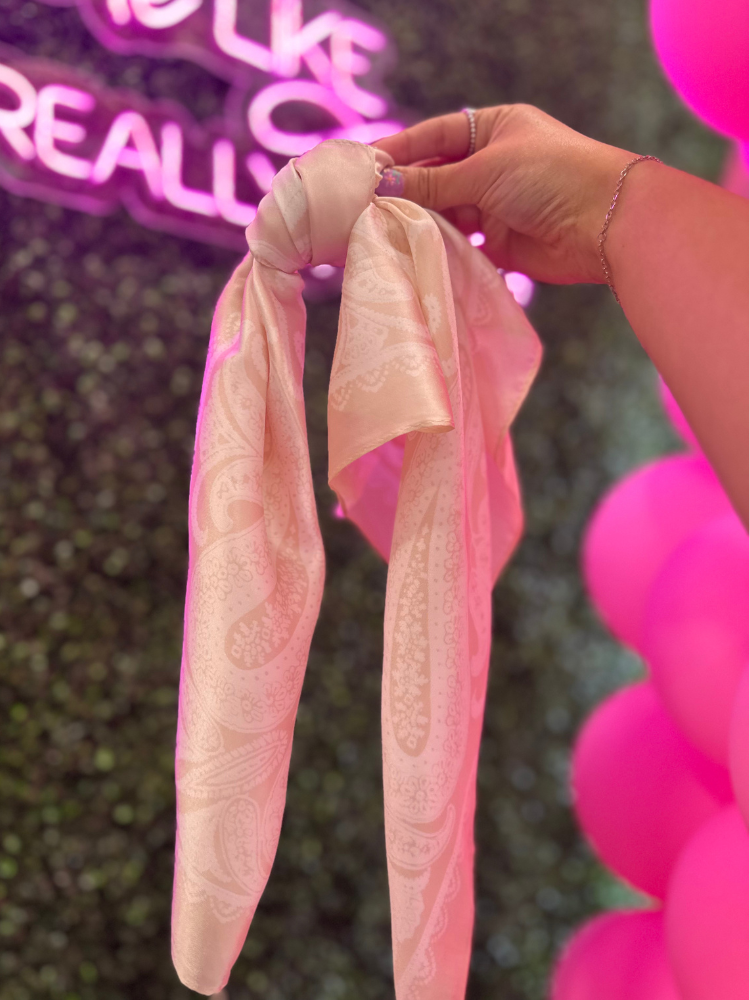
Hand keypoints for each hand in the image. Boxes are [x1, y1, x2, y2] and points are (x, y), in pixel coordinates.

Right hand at [373, 104, 637, 284]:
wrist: (604, 224)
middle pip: (438, 176)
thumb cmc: (552, 176)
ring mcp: (498, 206)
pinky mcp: (502, 244)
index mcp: (496, 129)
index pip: (436, 135)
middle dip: (406, 191)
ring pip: (447, 212)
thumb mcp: (486, 169)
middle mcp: (495, 165)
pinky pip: (462, 245)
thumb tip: (383, 184)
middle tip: (365, 206)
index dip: (401, 150)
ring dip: (421, 222)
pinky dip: (441, 249)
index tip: (364, 165)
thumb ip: (434, 180)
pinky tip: (415, 253)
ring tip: (382, 232)